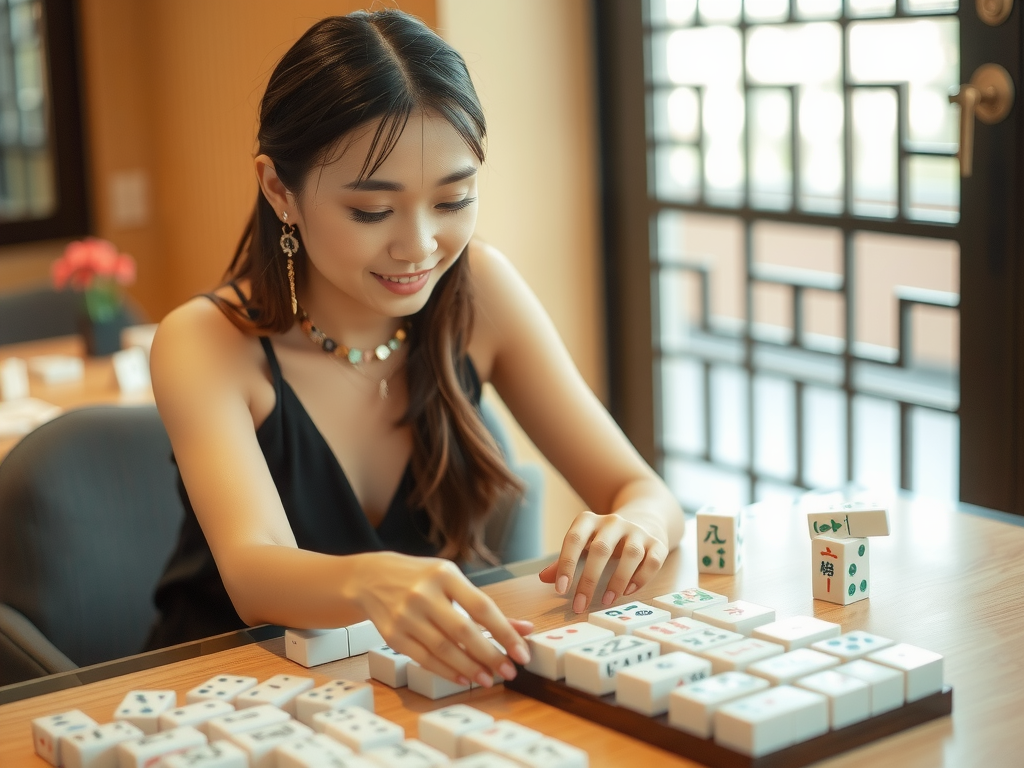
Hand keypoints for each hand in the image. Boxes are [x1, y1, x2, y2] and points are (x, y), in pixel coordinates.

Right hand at [356, 552, 532, 686]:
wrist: (369, 578)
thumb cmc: (419, 579)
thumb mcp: (451, 581)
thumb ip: (485, 607)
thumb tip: (524, 629)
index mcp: (444, 574)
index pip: (482, 607)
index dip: (505, 632)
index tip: (522, 652)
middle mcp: (424, 594)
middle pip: (463, 631)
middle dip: (490, 655)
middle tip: (510, 671)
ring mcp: (405, 615)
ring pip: (444, 649)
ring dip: (470, 668)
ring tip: (489, 679)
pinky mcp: (392, 635)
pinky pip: (424, 658)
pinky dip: (446, 671)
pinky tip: (463, 678)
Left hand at [539, 510, 668, 613]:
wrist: (644, 518)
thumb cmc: (605, 538)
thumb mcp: (584, 543)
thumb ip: (564, 560)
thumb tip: (544, 578)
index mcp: (590, 521)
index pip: (574, 539)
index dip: (566, 563)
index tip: (560, 589)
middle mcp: (614, 522)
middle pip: (601, 549)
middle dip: (589, 579)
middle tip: (580, 605)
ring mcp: (638, 531)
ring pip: (631, 553)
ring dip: (617, 580)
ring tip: (606, 601)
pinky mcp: (658, 543)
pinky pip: (653, 560)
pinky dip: (641, 578)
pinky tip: (629, 592)